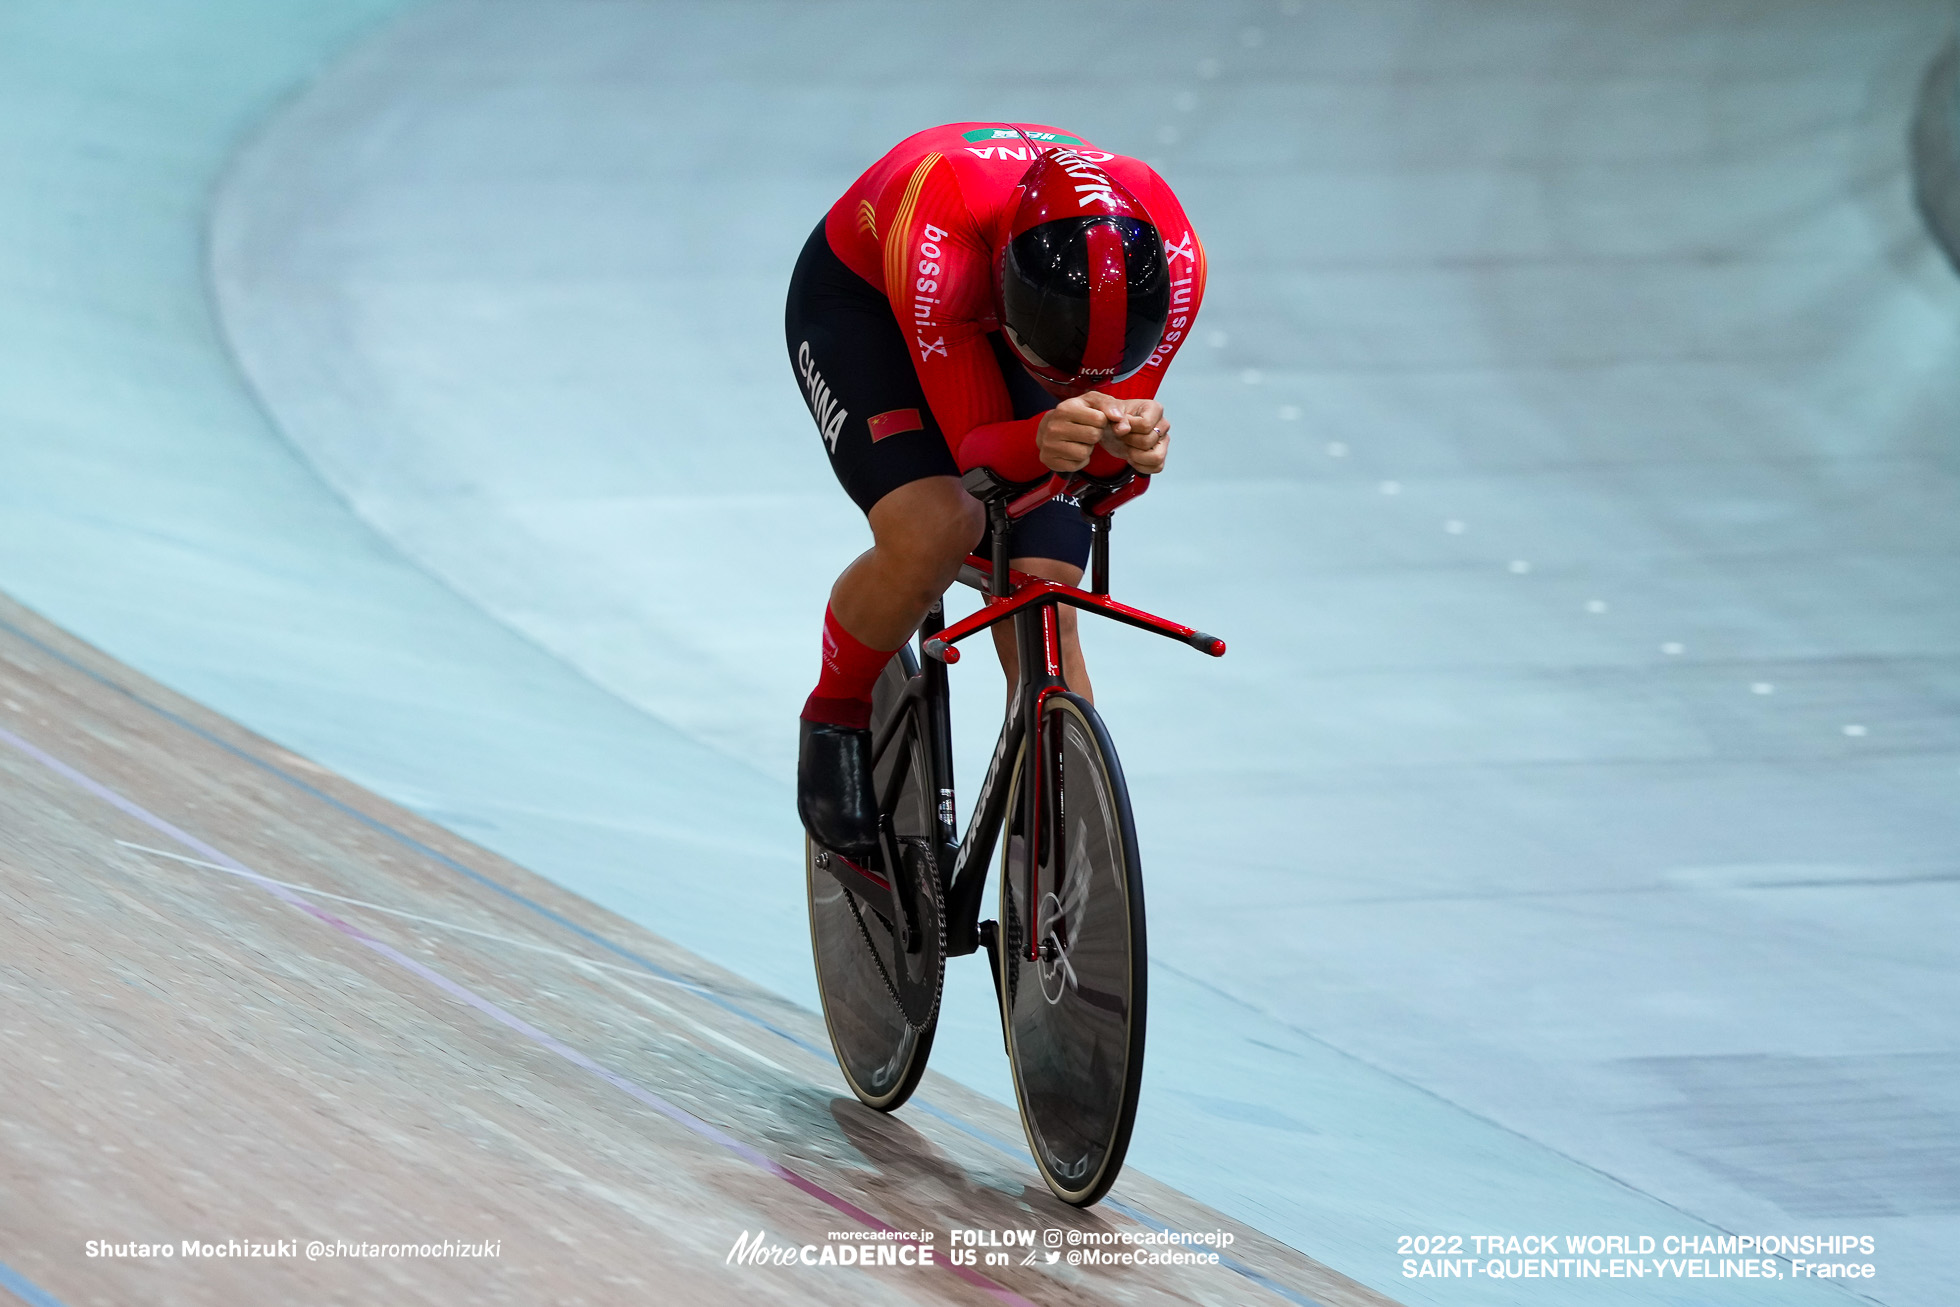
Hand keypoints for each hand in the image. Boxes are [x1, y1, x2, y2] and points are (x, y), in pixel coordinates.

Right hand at [1035, 393, 1171, 474]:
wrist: (1049, 430)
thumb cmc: (1077, 413)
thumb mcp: (1093, 400)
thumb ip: (1109, 404)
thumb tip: (1120, 418)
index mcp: (1066, 407)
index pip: (1099, 420)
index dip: (1104, 422)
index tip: (1099, 421)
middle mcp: (1054, 424)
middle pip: (1093, 437)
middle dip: (1096, 436)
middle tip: (1089, 432)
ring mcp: (1050, 444)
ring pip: (1085, 452)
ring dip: (1088, 449)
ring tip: (1081, 441)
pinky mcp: (1050, 461)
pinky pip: (1077, 464)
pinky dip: (1080, 460)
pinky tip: (1074, 451)